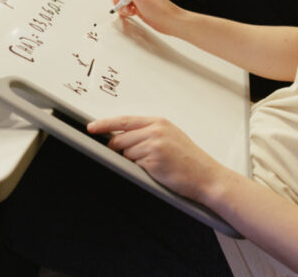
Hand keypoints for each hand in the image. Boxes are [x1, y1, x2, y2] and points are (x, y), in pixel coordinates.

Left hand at [87, 115, 222, 201]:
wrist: (207, 176)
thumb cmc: (189, 159)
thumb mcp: (170, 137)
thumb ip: (148, 132)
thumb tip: (121, 136)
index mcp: (159, 122)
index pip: (124, 120)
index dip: (104, 124)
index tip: (91, 127)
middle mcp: (155, 130)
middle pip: (120, 139)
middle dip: (119, 150)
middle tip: (136, 158)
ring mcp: (154, 145)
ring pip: (126, 153)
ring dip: (134, 161)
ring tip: (156, 164)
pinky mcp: (153, 160)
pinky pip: (134, 165)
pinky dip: (141, 169)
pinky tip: (157, 170)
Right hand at [108, 0, 185, 36]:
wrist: (172, 22)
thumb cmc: (162, 10)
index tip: (118, 1)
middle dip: (119, 2)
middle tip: (127, 8)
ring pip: (121, 1)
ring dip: (123, 8)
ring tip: (131, 12)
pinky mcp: (138, 8)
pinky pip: (126, 8)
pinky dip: (126, 12)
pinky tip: (133, 14)